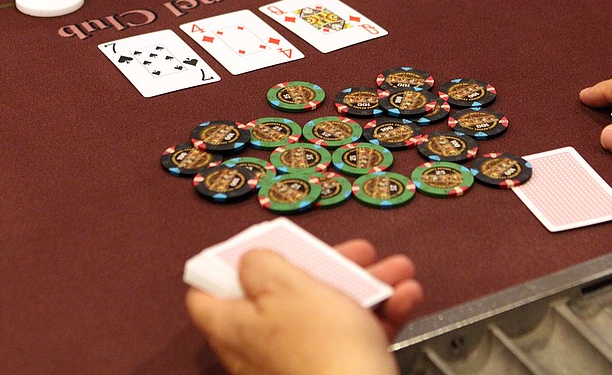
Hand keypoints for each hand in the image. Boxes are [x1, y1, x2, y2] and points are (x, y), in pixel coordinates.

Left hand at [186, 239, 423, 374]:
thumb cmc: (320, 346)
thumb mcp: (286, 287)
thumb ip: (261, 265)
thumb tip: (249, 259)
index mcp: (235, 325)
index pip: (206, 296)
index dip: (226, 267)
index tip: (257, 248)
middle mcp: (261, 347)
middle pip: (285, 294)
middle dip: (328, 265)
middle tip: (356, 252)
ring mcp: (299, 362)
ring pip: (328, 311)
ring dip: (366, 284)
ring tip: (397, 268)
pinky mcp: (334, 372)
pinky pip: (353, 337)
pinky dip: (380, 313)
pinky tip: (405, 296)